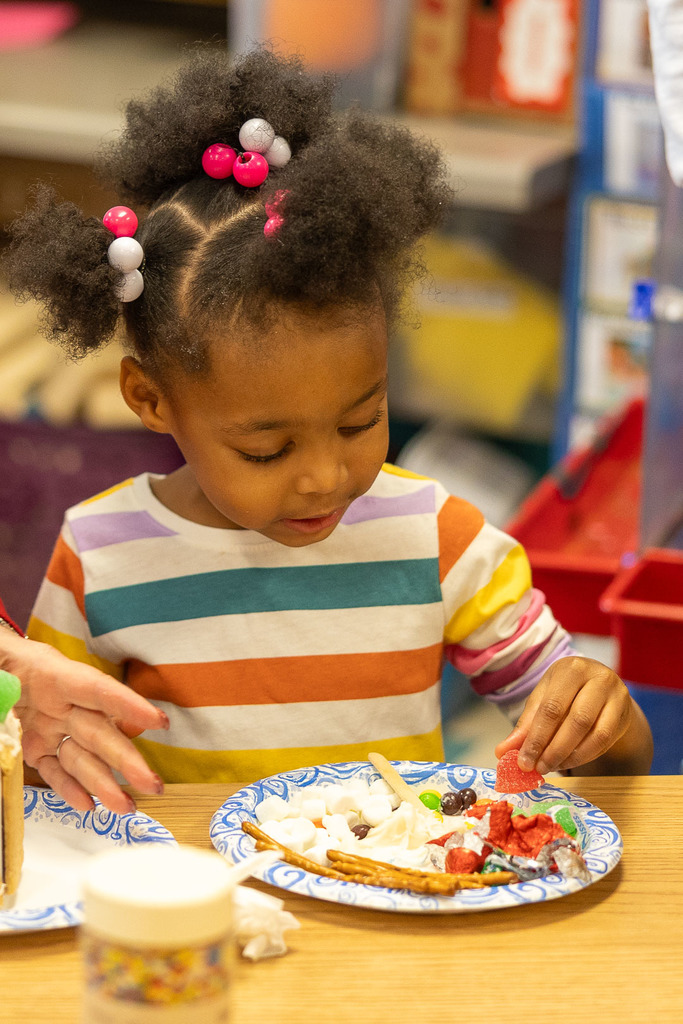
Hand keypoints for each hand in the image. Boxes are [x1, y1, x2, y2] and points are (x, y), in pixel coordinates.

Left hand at [1, 629, 168, 813]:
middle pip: (98, 732)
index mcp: (49, 674)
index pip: (95, 689)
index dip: (128, 705)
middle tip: (150, 782)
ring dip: (104, 784)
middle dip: (126, 759)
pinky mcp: (34, 746)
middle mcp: (57, 703)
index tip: (157, 721)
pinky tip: (88, 805)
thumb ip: (5, 685)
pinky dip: (70, 789)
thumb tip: (7, 696)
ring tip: (125, 806)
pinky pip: (55, 770)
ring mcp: (49, 726)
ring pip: (82, 757)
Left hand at [494, 656, 644, 775]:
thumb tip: (503, 752)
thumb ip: (525, 725)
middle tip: (537, 768)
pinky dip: (584, 755)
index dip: (536, 738)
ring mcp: (616, 695)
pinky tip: (569, 762)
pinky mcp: (625, 713)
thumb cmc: (567, 692)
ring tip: (551, 767)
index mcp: (570, 668)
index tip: (523, 761)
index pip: (551, 707)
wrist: (602, 688)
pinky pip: (605, 740)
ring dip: (569, 755)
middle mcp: (597, 677)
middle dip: (552, 749)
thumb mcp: (543, 700)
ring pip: (592, 732)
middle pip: (574, 720)